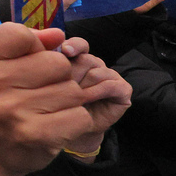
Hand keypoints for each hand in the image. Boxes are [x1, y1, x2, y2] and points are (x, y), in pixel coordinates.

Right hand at [0, 25, 95, 175]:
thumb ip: (19, 42)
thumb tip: (58, 35)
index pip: (21, 35)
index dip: (34, 47)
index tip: (25, 62)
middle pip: (57, 62)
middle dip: (56, 76)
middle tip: (37, 92)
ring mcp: (12, 111)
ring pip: (72, 90)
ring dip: (65, 100)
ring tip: (45, 110)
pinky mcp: (36, 134)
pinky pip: (80, 115)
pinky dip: (74, 121)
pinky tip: (55, 125)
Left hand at [57, 36, 131, 157]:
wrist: (73, 130)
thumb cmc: (60, 107)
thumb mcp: (52, 86)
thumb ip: (52, 68)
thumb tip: (55, 51)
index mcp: (79, 60)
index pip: (80, 45)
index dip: (74, 46)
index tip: (65, 50)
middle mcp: (96, 65)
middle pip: (86, 59)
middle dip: (72, 75)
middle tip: (63, 89)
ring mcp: (111, 76)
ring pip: (97, 72)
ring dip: (83, 87)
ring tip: (74, 99)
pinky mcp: (123, 89)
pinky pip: (111, 85)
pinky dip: (98, 92)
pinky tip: (88, 99)